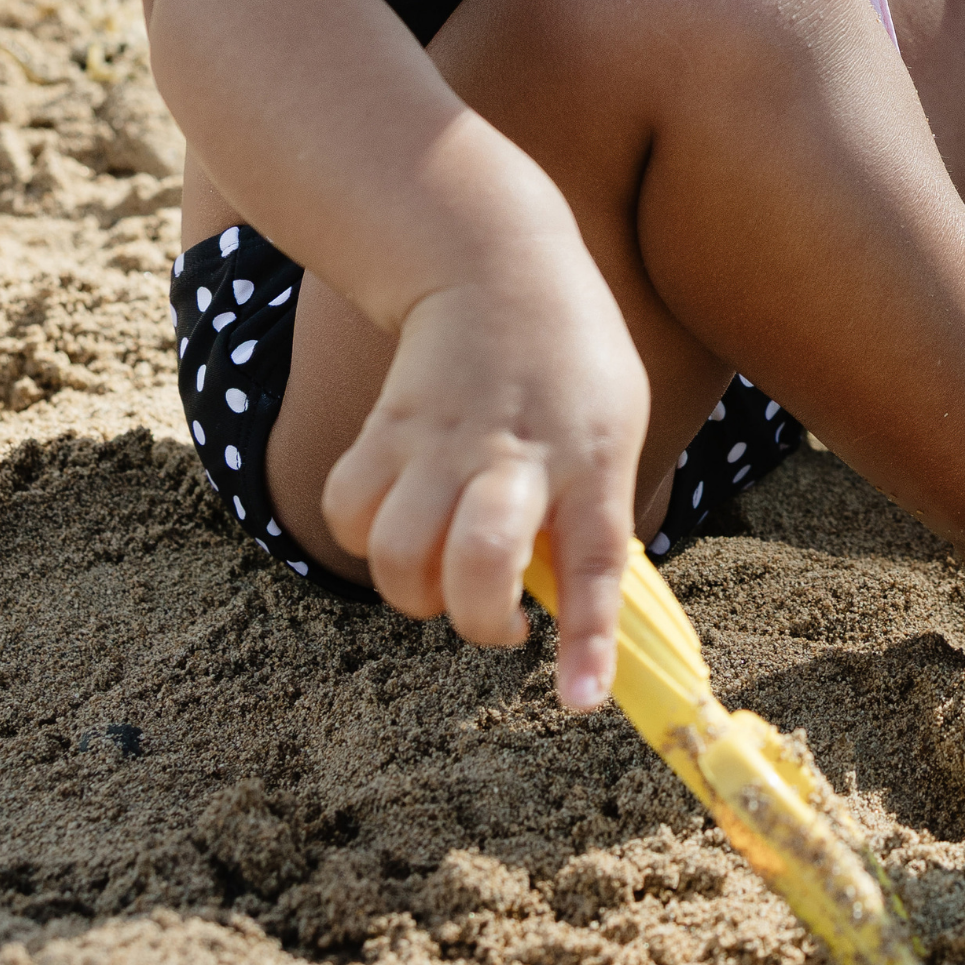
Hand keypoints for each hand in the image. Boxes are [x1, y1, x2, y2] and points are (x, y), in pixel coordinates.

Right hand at [319, 253, 648, 711]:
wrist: (497, 265)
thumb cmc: (573, 362)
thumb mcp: (616, 425)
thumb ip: (593, 512)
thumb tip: (568, 608)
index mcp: (591, 455)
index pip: (597, 559)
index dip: (589, 637)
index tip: (581, 699)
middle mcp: (515, 453)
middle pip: (477, 561)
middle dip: (479, 620)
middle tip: (499, 620)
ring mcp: (443, 440)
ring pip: (399, 553)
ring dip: (415, 593)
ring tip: (445, 576)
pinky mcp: (385, 429)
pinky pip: (348, 513)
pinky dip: (363, 541)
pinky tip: (398, 526)